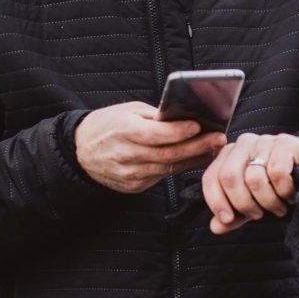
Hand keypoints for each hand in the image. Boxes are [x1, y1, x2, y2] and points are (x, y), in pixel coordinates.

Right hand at [75, 102, 227, 193]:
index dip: (180, 131)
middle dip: (197, 146)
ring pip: (168, 168)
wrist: (80, 153)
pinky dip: (180, 168)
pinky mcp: (134, 186)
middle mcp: (127, 155)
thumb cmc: (105, 125)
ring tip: (213, 148)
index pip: (156, 134)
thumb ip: (153, 116)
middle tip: (218, 138)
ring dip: (194, 158)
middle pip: (168, 154)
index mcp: (123, 131)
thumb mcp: (125, 111)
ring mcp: (130, 174)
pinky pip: (161, 176)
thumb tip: (182, 117)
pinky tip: (195, 159)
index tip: (199, 125)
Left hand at [201, 132, 298, 235]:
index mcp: (230, 155)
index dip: (216, 202)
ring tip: (279, 205)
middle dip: (244, 204)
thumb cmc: (280, 186)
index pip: (211, 178)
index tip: (227, 219)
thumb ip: (234, 215)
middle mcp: (244, 144)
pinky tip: (291, 194)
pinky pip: (277, 173)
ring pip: (254, 178)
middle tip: (260, 213)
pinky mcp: (286, 143)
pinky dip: (284, 191)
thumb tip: (215, 227)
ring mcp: (265, 141)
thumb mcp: (254, 203)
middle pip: (229, 177)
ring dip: (268, 201)